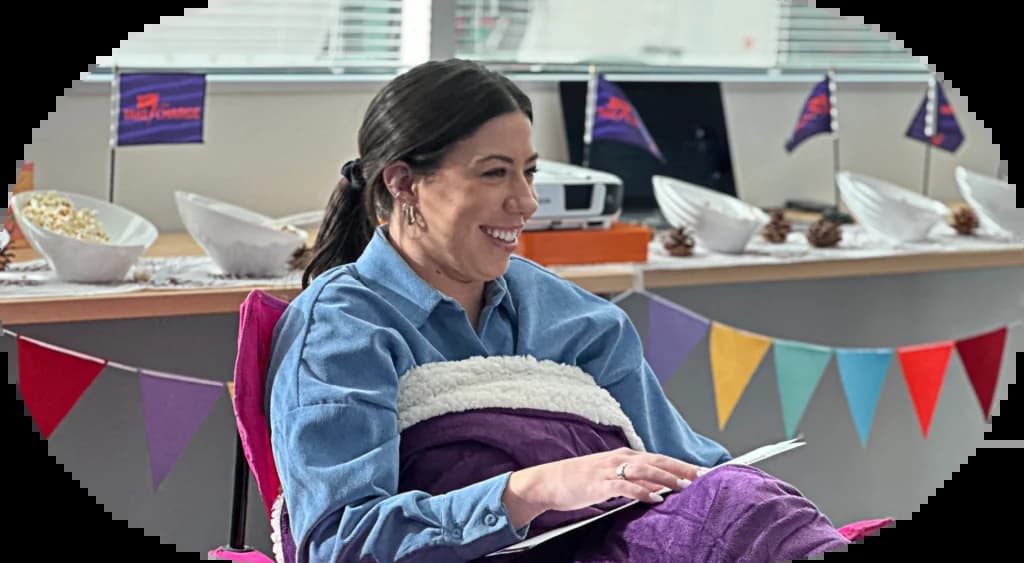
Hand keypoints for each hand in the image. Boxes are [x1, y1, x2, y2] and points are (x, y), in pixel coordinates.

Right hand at [502, 448, 705, 528]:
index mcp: (623, 456)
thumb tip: (658, 488)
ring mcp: (609, 471)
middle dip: (681, 468)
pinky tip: (656, 498)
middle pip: (657, 461)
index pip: (658, 457)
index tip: (701, 472)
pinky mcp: (599, 484)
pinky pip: (626, 487)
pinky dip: (643, 492)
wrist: (548, 482)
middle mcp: (619, 459)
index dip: (680, 464)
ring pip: (644, 471)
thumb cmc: (579, 480)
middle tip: (702, 476)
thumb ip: (633, 480)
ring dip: (666, 478)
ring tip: (685, 486)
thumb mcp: (609, 477)